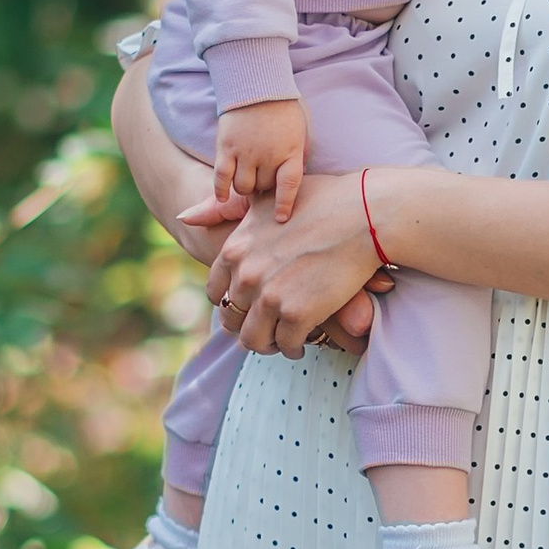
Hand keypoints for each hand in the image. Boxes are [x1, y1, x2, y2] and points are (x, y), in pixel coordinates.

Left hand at [204, 169, 382, 357]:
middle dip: (247, 326)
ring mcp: (269, 297)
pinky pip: (286, 345)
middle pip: (231, 319)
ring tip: (282, 341)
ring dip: (267, 344)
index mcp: (235, 250)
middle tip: (266, 328)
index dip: (230, 303)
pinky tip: (303, 342)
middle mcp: (246, 276)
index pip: (215, 292)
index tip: (247, 307)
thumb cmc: (322, 201)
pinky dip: (294, 347)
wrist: (364, 214)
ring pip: (254, 340)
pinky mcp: (297, 314)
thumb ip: (226, 211)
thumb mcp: (264, 200)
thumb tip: (184, 215)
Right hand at [214, 95, 309, 220]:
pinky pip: (221, 177)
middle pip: (263, 188)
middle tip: (262, 179)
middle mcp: (268, 155)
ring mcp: (245, 152)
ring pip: (243, 187)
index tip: (280, 219)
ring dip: (245, 187)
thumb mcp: (300, 134)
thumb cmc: (282, 112)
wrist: (257, 85)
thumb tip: (292, 184)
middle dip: (263, 187)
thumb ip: (297, 158)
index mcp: (290, 152)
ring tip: (248, 177)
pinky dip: (221, 190)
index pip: (288, 186)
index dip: (284, 204)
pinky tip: (223, 197)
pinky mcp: (226, 147)